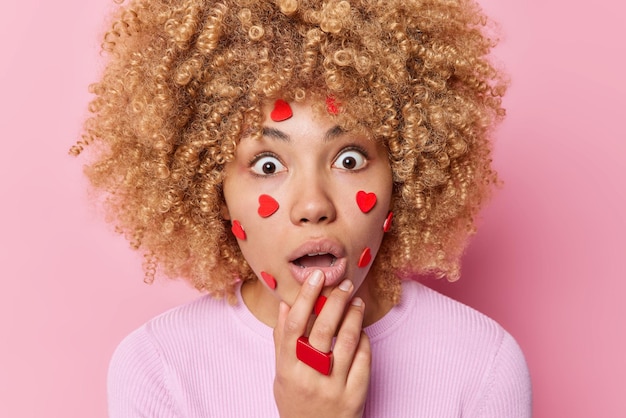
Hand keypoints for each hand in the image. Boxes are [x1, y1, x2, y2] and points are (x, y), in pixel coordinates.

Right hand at [273, 270, 370, 417]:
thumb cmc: (296, 401)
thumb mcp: (282, 374)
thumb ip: (282, 340)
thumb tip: (285, 305)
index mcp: (288, 369)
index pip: (295, 325)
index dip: (306, 297)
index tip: (316, 275)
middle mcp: (310, 377)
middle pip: (323, 329)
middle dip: (335, 301)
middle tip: (343, 284)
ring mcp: (333, 387)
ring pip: (347, 341)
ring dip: (354, 316)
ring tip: (356, 301)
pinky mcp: (355, 396)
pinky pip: (363, 359)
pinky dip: (363, 340)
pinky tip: (362, 330)